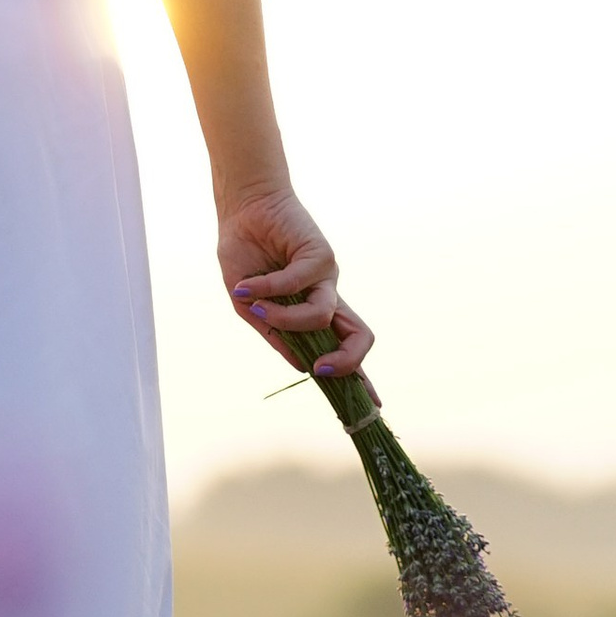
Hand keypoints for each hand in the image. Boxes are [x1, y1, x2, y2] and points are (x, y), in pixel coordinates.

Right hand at [217, 186, 376, 388]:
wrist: (241, 211)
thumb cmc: (243, 255)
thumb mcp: (247, 305)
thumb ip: (271, 332)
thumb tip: (302, 365)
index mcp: (311, 311)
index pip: (345, 347)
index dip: (360, 377)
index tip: (374, 405)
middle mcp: (325, 297)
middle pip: (360, 337)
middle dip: (348, 362)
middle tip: (321, 369)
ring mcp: (325, 277)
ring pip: (327, 316)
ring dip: (289, 321)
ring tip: (262, 311)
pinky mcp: (321, 255)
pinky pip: (301, 283)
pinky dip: (271, 288)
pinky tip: (250, 286)